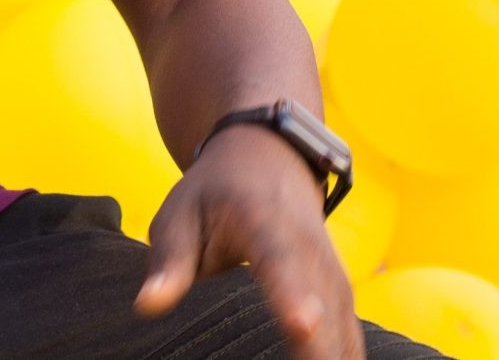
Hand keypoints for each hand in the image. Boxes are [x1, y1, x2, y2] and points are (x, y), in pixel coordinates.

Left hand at [137, 122, 360, 359]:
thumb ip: (169, 262)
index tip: (303, 325)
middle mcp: (309, 249)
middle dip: (319, 351)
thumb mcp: (179, 214)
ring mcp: (332, 273)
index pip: (279, 263)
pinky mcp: (341, 293)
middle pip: (322, 307)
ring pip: (344, 328)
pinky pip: (350, 337)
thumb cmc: (214, 193)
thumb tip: (147, 305)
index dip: (291, 295)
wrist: (268, 158)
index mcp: (264, 223)